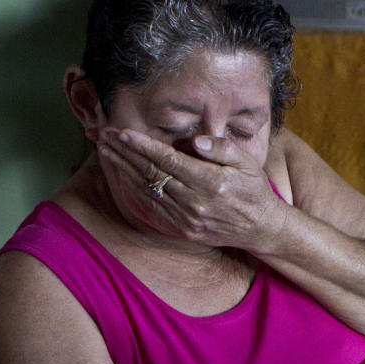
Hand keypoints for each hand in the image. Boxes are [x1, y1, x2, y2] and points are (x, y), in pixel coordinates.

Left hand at [98, 128, 281, 247]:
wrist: (260, 229)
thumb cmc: (254, 190)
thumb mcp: (247, 163)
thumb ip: (222, 149)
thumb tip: (196, 141)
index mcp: (211, 182)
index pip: (168, 160)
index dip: (142, 146)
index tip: (123, 133)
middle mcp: (195, 202)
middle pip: (151, 174)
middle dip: (125, 153)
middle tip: (104, 136)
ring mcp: (187, 219)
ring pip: (147, 191)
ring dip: (123, 171)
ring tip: (106, 152)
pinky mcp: (183, 230)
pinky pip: (153, 209)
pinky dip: (134, 192)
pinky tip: (122, 177)